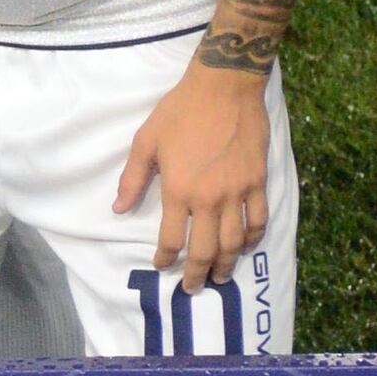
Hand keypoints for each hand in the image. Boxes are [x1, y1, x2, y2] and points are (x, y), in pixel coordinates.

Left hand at [115, 57, 275, 288]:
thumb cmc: (180, 111)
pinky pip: (258, 219)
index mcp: (178, 190)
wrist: (224, 88)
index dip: (166, 258)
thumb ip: (132, 179)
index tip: (162, 266)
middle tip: (193, 288)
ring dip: (226, 264)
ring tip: (219, 277)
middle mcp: (209, 198)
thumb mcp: (146, 141)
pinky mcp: (258, 181)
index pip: (171, 238)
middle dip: (197, 274)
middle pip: (205, 250)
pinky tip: (245, 246)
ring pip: (234, 242)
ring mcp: (238, 191)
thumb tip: (118, 209)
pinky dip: (252, 238)